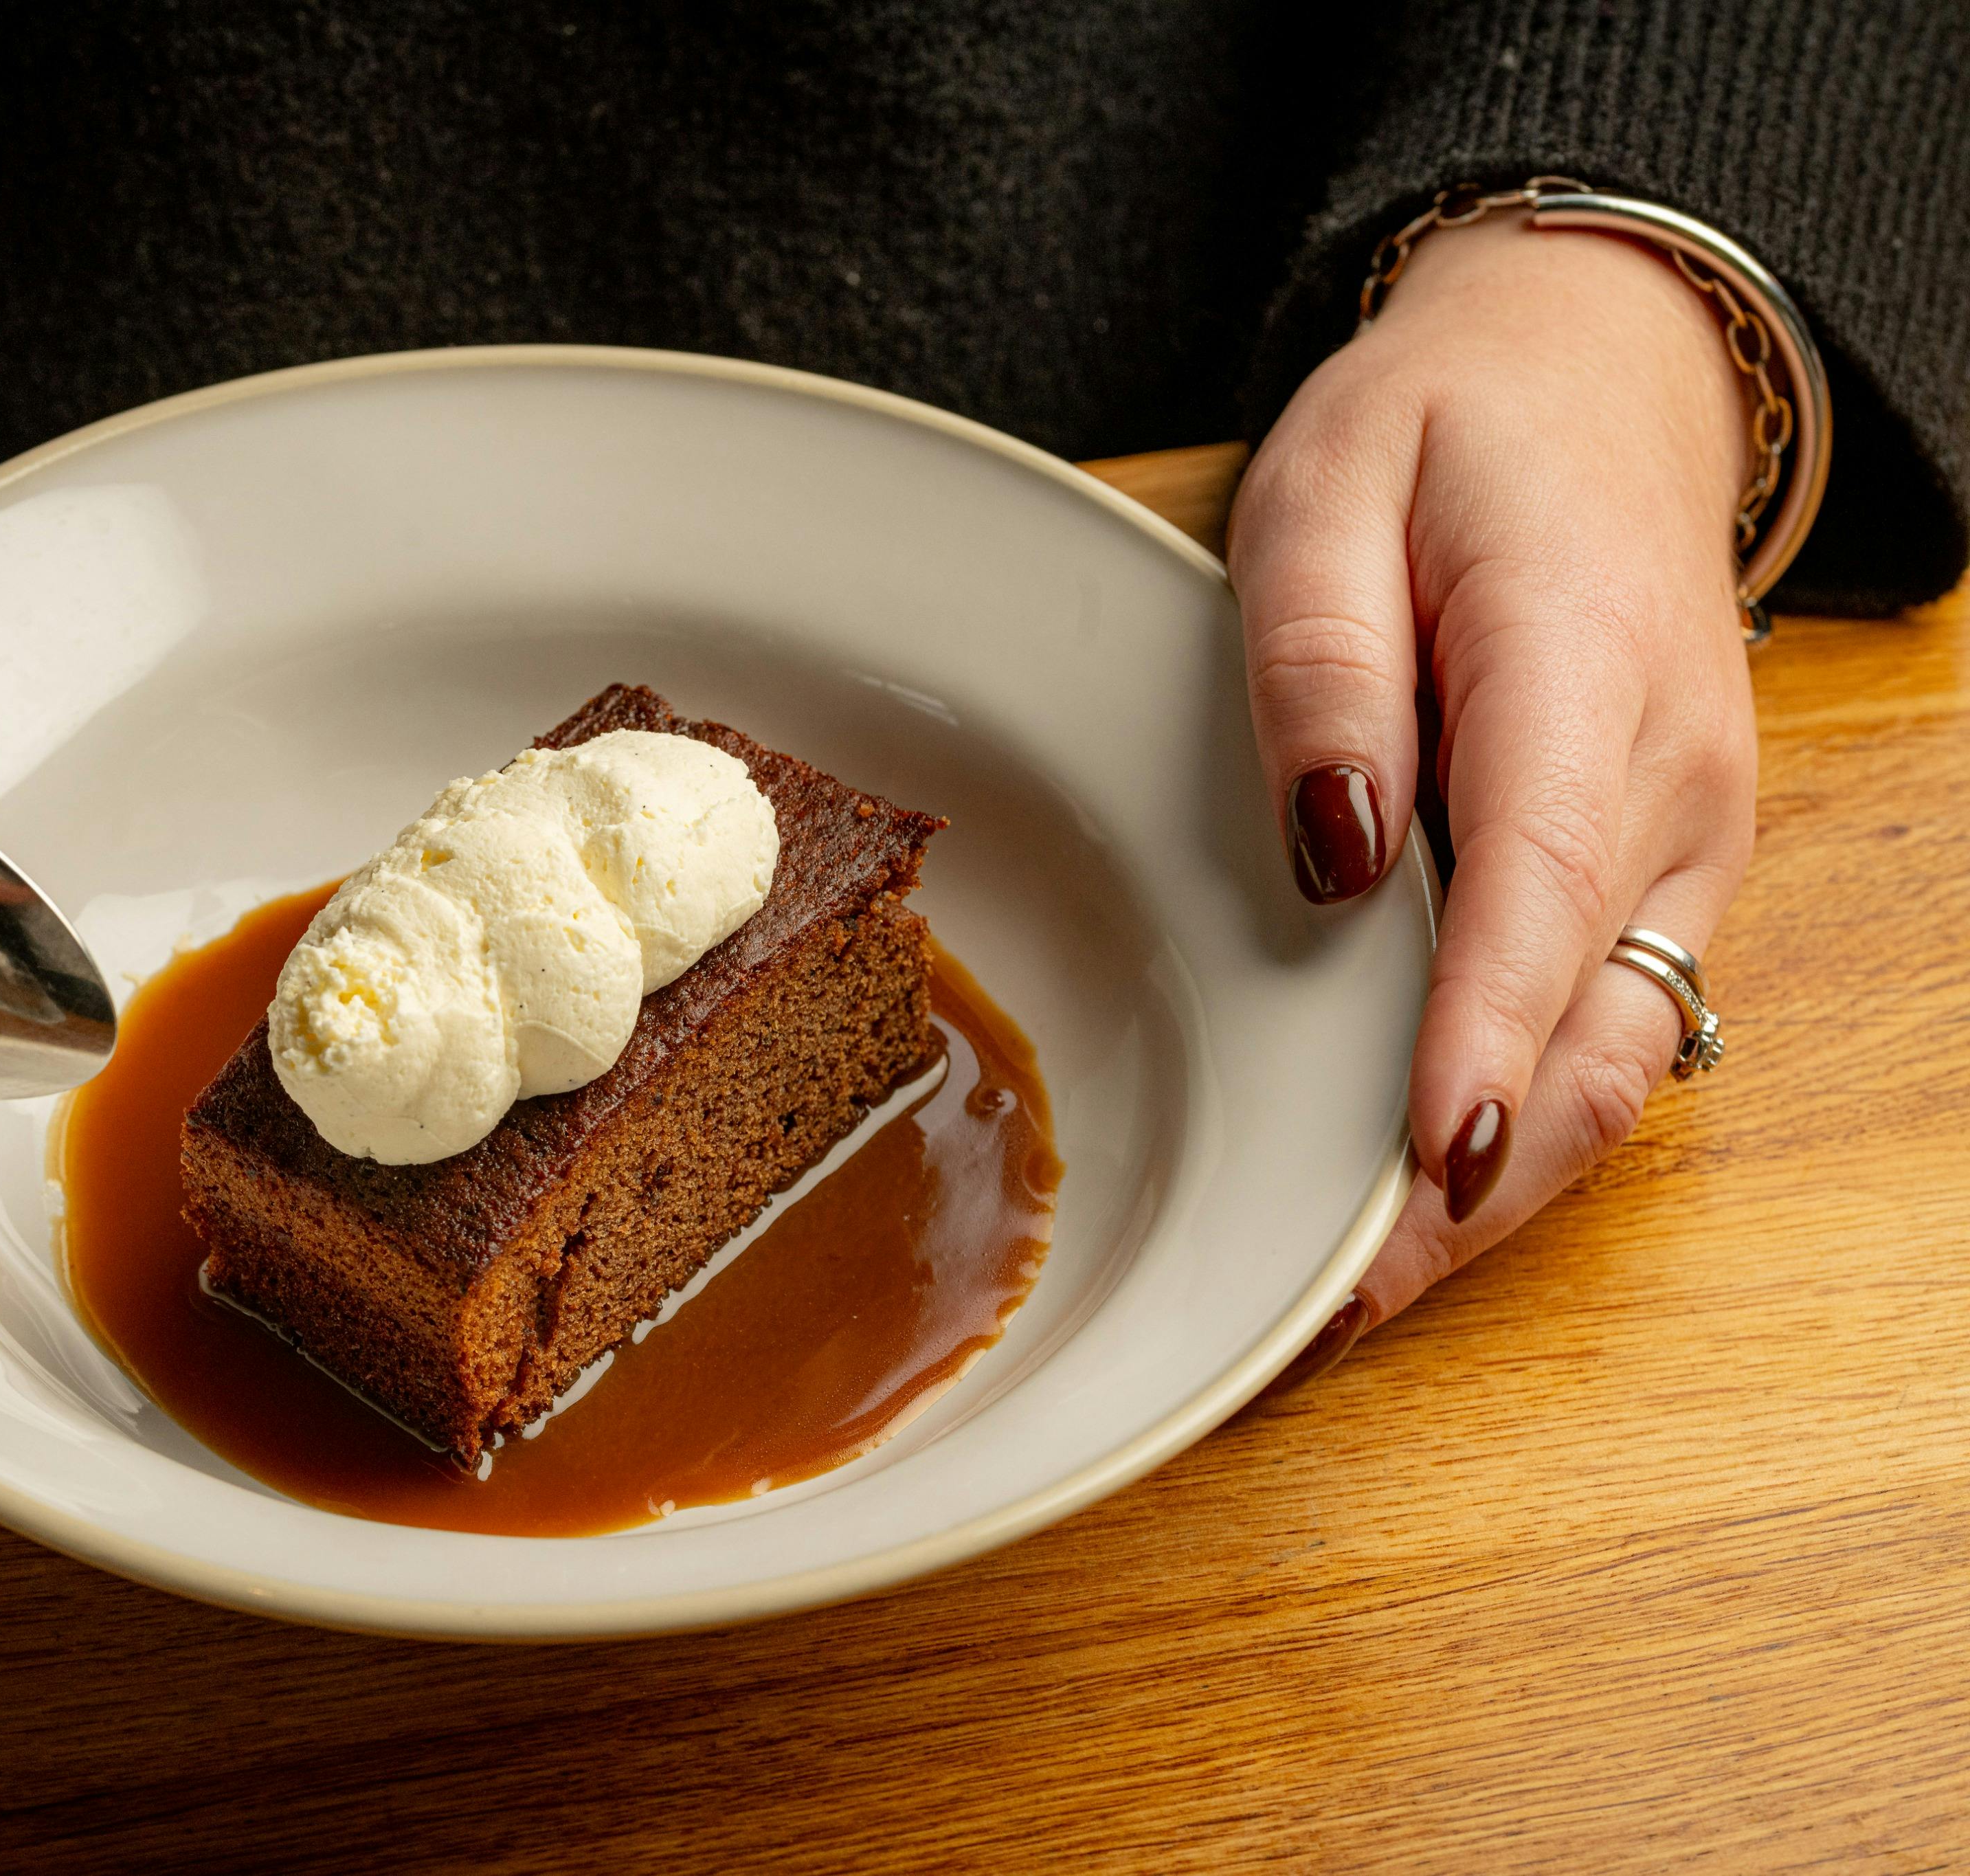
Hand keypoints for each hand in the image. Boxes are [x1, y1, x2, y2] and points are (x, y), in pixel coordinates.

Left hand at [1230, 214, 1757, 1378]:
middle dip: (1470, 1182)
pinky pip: (1601, 1031)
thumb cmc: (1444, 435)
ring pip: (1609, 1062)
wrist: (1593, 384)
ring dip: (1491, 1186)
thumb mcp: (1331, 486)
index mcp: (1582, 667)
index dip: (1478, 1037)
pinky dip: (1513, 1127)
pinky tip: (1403, 1195)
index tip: (1416, 1165)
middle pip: (1591, 1025)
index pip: (1539, 883)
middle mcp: (1665, 785)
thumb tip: (1330, 844)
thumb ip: (1322, 657)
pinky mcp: (1651, 879)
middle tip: (1320, 1314)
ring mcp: (1679, 844)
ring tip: (1339, 1301)